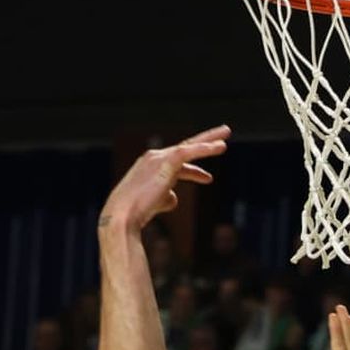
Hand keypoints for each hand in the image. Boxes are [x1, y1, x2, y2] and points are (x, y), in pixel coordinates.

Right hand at [99, 127, 229, 231]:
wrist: (123, 214)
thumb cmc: (135, 213)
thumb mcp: (153, 203)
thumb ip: (165, 198)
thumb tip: (175, 198)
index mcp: (150, 167)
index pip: (176, 164)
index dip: (193, 171)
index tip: (207, 179)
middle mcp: (154, 158)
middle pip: (185, 147)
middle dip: (204, 141)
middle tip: (223, 134)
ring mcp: (159, 158)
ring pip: (189, 146)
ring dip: (209, 141)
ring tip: (226, 137)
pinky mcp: (165, 162)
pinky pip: (188, 151)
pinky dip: (205, 149)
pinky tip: (220, 147)